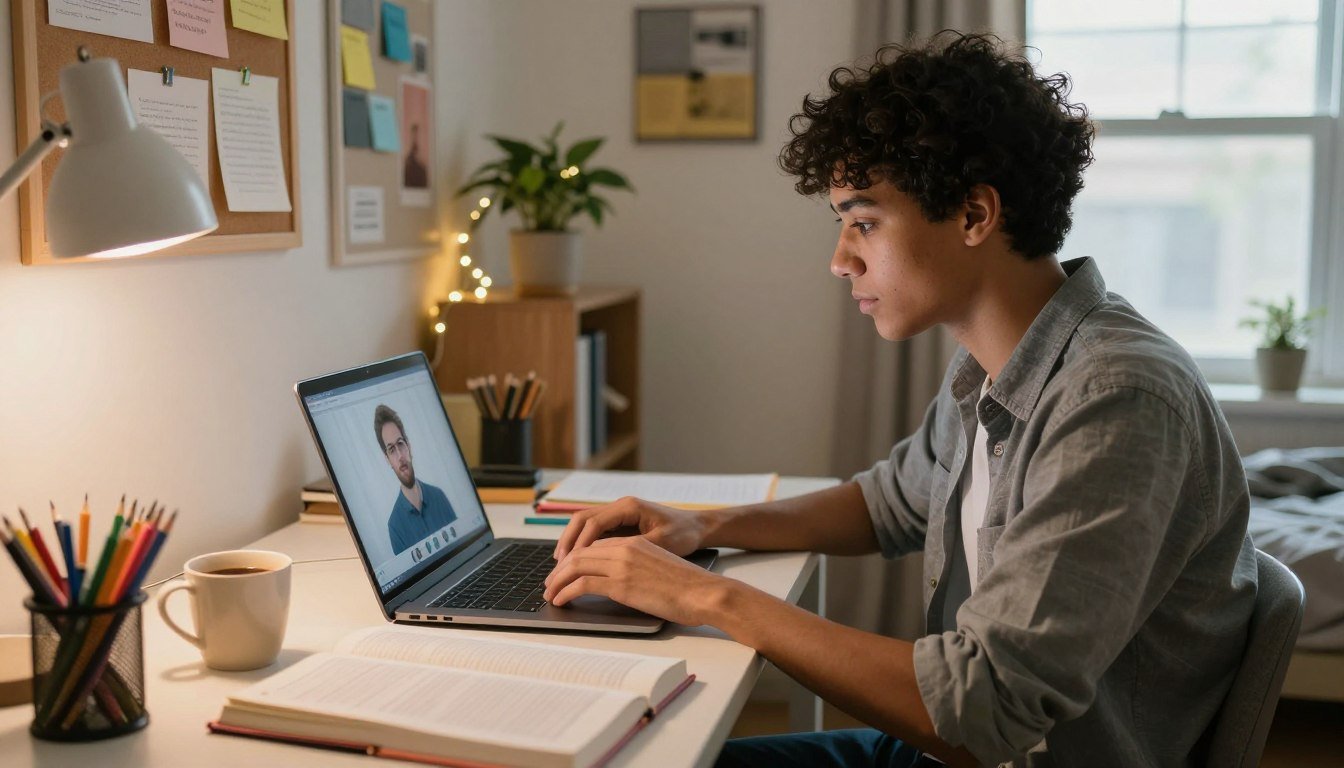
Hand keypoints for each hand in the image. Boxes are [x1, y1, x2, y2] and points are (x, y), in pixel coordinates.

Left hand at [543, 536, 728, 625]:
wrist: (704, 592)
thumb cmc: (688, 586)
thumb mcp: (658, 567)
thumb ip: (636, 568)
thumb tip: (618, 583)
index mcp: (634, 542)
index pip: (593, 546)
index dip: (573, 559)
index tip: (564, 572)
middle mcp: (625, 548)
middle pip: (579, 553)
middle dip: (559, 570)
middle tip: (549, 584)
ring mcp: (622, 565)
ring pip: (575, 567)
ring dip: (557, 581)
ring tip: (550, 594)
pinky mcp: (621, 584)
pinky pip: (582, 584)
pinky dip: (566, 592)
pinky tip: (561, 600)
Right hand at [551, 497, 711, 561]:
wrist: (698, 527)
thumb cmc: (684, 533)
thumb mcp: (662, 543)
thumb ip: (635, 550)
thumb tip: (609, 561)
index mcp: (628, 507)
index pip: (593, 522)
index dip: (578, 544)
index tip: (568, 563)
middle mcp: (620, 507)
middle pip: (582, 520)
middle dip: (567, 542)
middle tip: (557, 566)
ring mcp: (619, 514)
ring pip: (584, 525)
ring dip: (571, 543)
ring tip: (561, 565)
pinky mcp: (620, 524)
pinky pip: (594, 532)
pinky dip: (582, 545)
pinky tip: (577, 562)